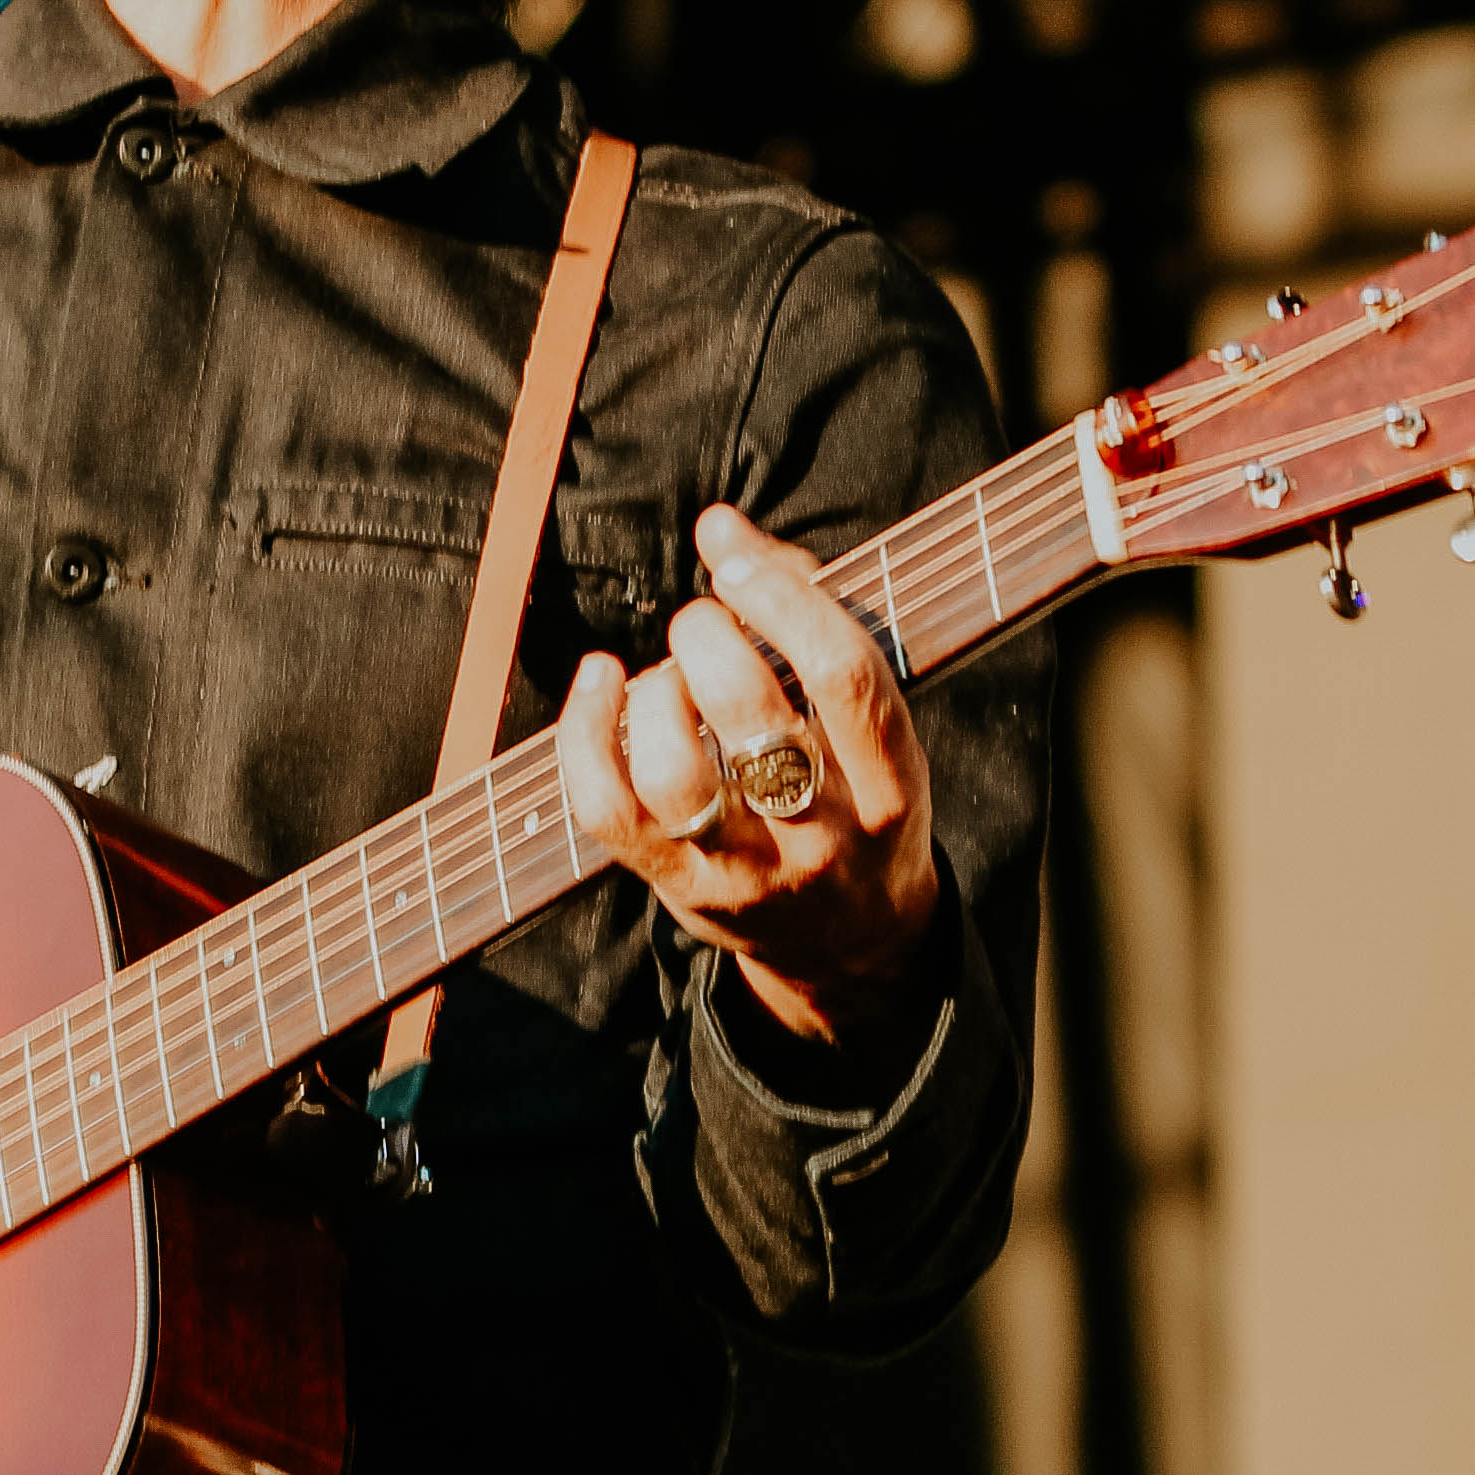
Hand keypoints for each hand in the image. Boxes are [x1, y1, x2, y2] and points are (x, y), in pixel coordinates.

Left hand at [554, 501, 944, 1056]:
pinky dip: (585, 733)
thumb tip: (721, 528)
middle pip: (750, 712)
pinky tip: (599, 685)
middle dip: (706, 636)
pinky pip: (607, 808)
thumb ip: (809, 615)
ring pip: (676, 771)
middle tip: (699, 624)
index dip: (779, 596)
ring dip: (654, 692)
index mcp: (890, 781)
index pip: (843, 672)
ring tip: (664, 677)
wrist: (850, 947)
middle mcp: (822, 832)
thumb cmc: (857, 797)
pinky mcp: (678, 888)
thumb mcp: (873, 723)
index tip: (732, 556)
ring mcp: (746, 869)